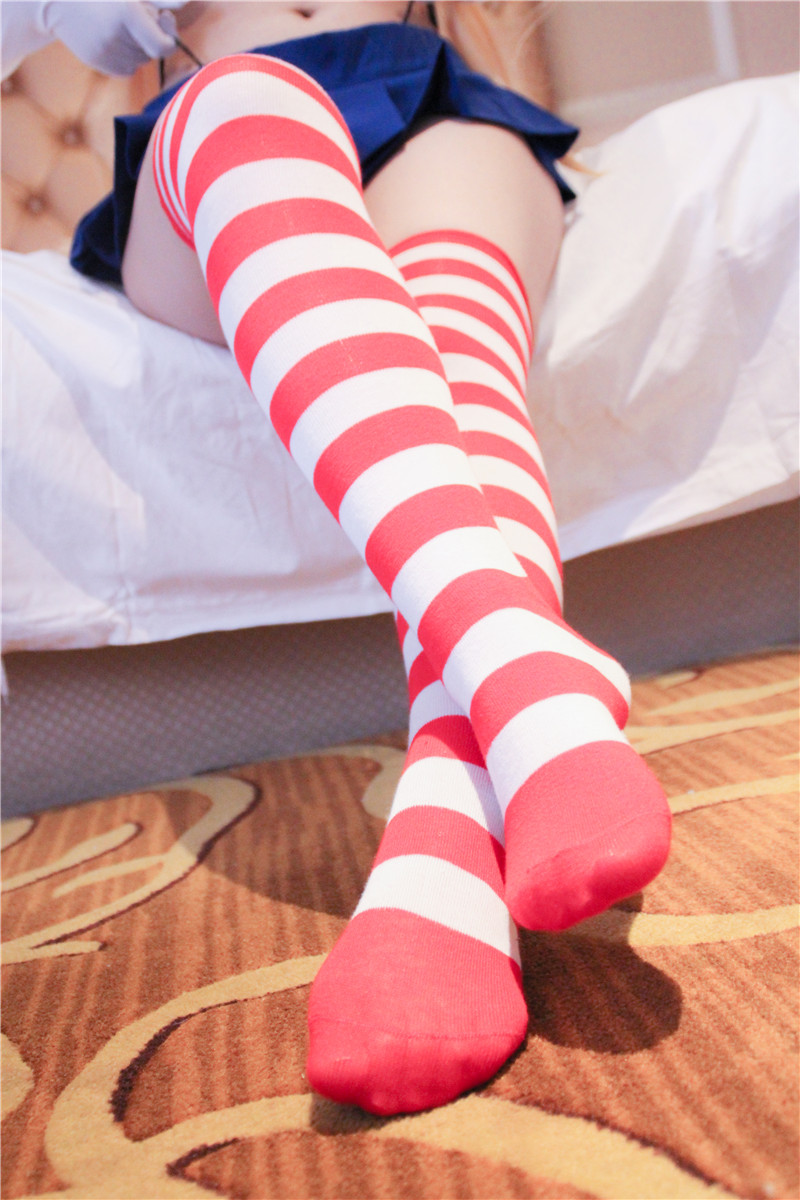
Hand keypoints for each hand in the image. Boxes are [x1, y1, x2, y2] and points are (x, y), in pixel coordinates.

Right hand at [40, 1, 179, 74]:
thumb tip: (187, 2)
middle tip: (134, 16)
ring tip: (118, 24)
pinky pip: (125, 68)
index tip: (164, 20)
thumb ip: (159, 0)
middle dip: (150, 38)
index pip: (164, 47)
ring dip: (137, 47)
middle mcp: (117, 36)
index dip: (169, 39)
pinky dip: (124, 56)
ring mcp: (105, 52)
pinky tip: (110, 36)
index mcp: (127, 14)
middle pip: (151, 54)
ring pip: (139, 61)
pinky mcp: (97, 62)